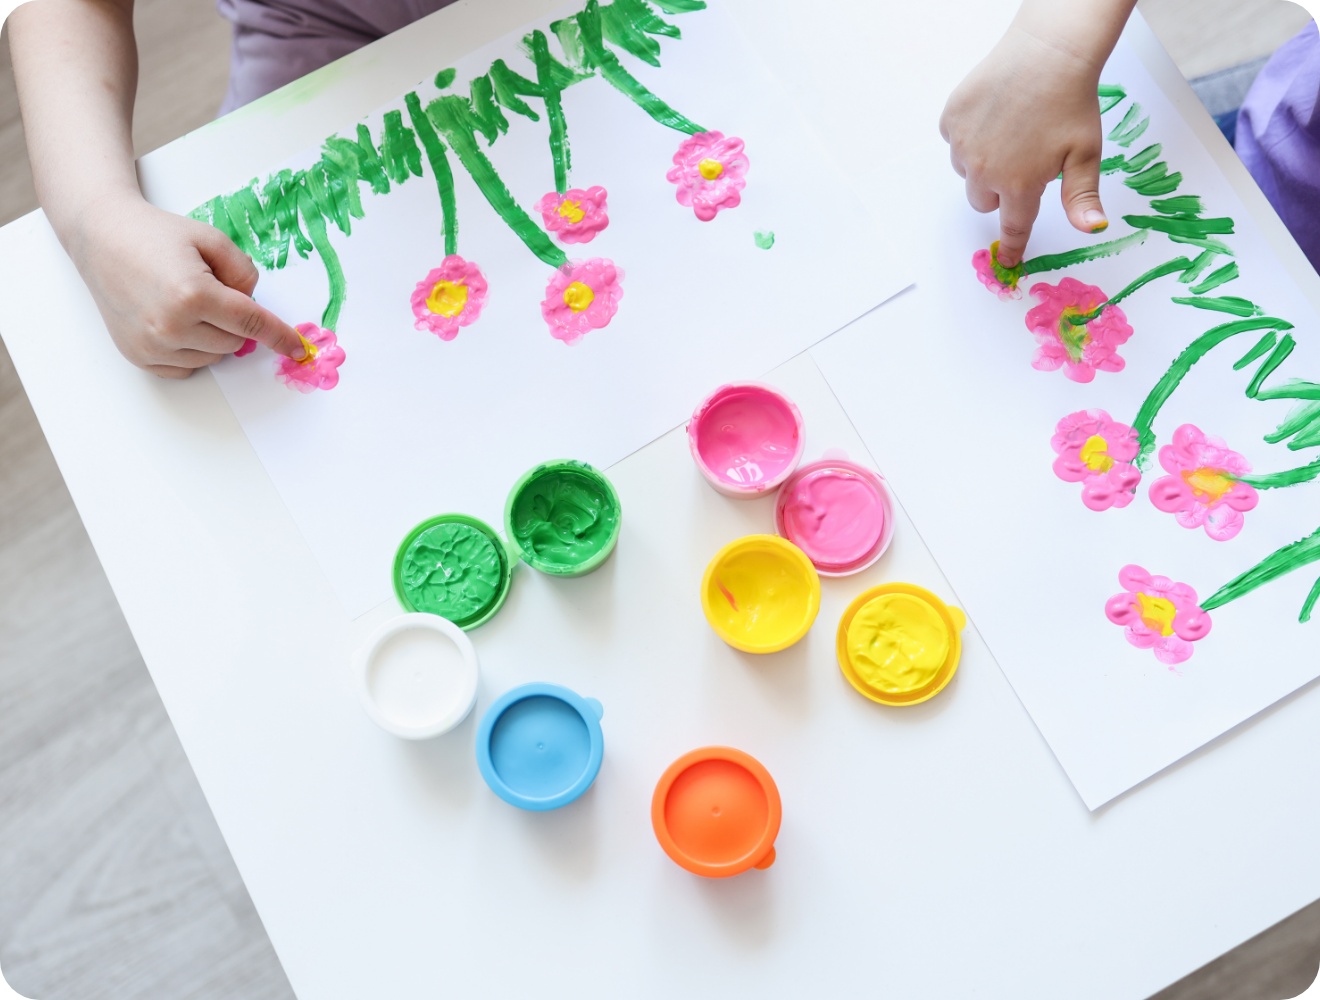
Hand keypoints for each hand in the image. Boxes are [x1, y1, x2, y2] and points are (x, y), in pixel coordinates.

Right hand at [68, 195, 305, 378]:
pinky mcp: (138, 357)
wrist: (101, 238)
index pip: (251, 324)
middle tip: (207, 289)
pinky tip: (172, 321)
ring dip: (211, 336)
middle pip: (234, 343)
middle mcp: (170, 326)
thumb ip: (245, 272)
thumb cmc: (157, 235)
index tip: (299, 350)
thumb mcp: (211, 239)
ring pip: (212, 358)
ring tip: (183, 302)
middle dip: (233, 321)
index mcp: (193, 295)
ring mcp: (151, 346)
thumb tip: (254, 306)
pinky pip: (186, 368)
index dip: (279, 337)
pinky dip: (190, 350)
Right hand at [940, 23, 1109, 266]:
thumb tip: (1093, 230)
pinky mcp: (951, 120)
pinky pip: (955, 140)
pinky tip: (995, 114)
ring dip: (983, 162)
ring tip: (1010, 132)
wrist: (1048, 52)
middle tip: (1023, 161)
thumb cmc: (1071, 102)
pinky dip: (970, 134)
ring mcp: (963, 146)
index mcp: (1019, 185)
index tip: (1008, 261)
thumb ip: (1082, 197)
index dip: (1012, 247)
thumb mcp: (1086, 154)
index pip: (1012, 228)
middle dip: (1000, 190)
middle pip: (984, 200)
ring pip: (967, 170)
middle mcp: (984, 171)